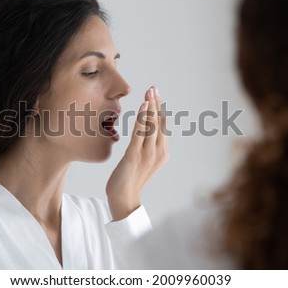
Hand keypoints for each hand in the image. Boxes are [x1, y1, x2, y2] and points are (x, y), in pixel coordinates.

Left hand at [106, 86, 168, 220]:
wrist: (124, 198)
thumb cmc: (131, 178)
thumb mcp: (142, 160)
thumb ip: (146, 145)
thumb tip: (145, 130)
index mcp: (162, 152)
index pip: (163, 126)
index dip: (160, 109)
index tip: (156, 95)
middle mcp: (158, 152)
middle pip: (160, 123)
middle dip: (157, 104)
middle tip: (153, 88)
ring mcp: (148, 154)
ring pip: (152, 125)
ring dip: (151, 107)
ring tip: (149, 92)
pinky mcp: (135, 156)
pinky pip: (140, 134)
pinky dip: (142, 119)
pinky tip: (143, 107)